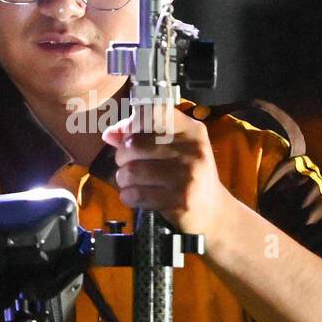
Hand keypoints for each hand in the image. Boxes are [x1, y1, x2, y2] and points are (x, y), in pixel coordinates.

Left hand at [102, 103, 234, 233]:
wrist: (212, 209)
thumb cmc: (185, 174)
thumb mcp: (172, 148)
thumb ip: (141, 136)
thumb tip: (110, 133)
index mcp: (190, 130)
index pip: (152, 111)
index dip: (131, 124)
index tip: (130, 136)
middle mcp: (191, 148)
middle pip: (132, 144)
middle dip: (121, 157)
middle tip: (130, 165)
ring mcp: (186, 174)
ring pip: (130, 171)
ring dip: (124, 180)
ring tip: (135, 183)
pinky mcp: (179, 199)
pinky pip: (134, 194)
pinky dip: (129, 197)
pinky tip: (139, 196)